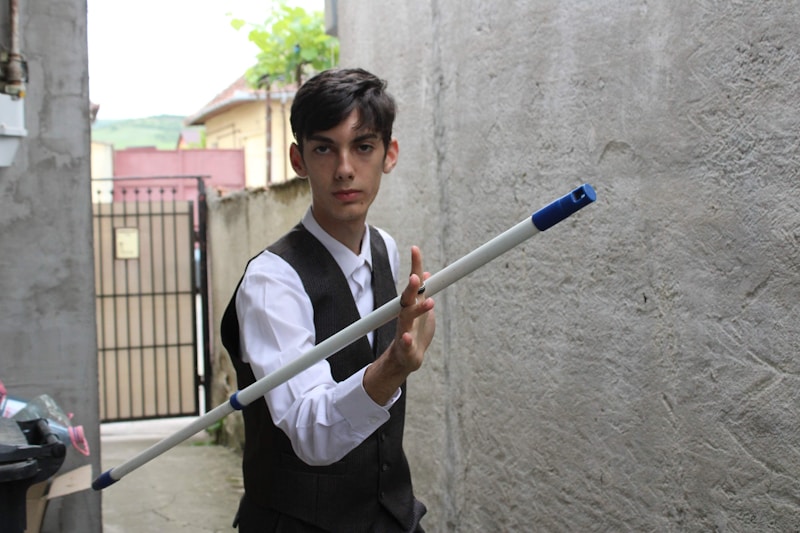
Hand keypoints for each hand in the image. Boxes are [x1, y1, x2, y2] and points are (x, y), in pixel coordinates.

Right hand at [392, 246, 434, 371]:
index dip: (415, 266)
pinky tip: (408, 336)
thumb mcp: (422, 310)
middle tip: (415, 276)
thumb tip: (427, 274)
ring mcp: (405, 330)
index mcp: (412, 305)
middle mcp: (406, 315)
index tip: (415, 249)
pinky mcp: (406, 348)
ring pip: (407, 318)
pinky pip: (405, 343)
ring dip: (417, 310)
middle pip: (407, 298)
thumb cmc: (416, 332)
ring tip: (428, 302)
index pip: (414, 283)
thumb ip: (423, 293)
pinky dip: (406, 340)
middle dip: (411, 287)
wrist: (406, 358)